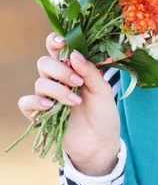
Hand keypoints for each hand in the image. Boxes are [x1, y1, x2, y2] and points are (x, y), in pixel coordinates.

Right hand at [17, 32, 120, 174]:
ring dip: (57, 90)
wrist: (101, 143)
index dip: (55, 41)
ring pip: (39, 82)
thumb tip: (73, 53)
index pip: (56, 49)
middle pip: (44, 63)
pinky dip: (35, 101)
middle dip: (60, 70)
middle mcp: (57, 80)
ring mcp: (47, 97)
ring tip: (75, 101)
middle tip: (78, 82)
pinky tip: (49, 106)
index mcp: (72, 69)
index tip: (62, 41)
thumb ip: (89, 71)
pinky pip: (26, 102)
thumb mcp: (103, 90)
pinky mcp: (40, 114)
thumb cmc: (104, 114)